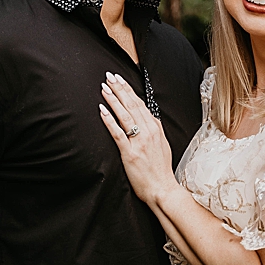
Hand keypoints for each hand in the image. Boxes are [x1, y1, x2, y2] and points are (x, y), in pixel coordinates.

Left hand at [99, 72, 175, 204]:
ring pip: (125, 116)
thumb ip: (154, 131)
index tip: (120, 80)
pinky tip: (102, 110)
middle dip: (120, 89)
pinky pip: (118, 133)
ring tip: (104, 88)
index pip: (140, 104)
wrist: (162, 188)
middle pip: (132, 106)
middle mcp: (149, 132)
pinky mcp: (130, 153)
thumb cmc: (160, 170)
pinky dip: (109, 120)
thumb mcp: (162, 145)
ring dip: (113, 100)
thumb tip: (147, 118)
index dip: (129, 90)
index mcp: (156, 129)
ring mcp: (140, 142)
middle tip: (110, 76)